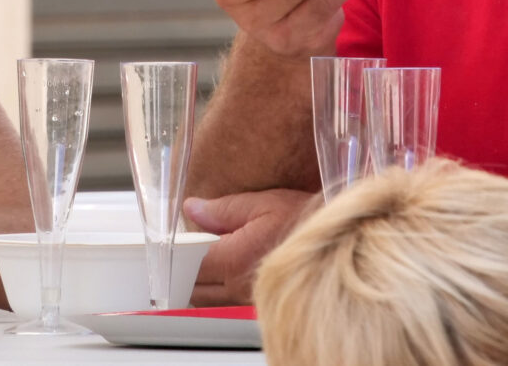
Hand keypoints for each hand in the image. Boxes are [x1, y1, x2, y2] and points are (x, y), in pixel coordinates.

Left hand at [182, 188, 312, 304]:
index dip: (177, 253)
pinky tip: (221, 270)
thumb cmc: (302, 220)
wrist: (333, 243)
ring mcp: (245, 298)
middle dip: (183, 270)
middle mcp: (236, 285)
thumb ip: (222, 209)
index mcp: (234, 258)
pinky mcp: (254, 302)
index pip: (189, 264)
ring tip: (202, 258)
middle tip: (185, 249)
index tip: (174, 240)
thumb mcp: (262, 203)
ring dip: (197, 282)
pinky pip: (222, 302)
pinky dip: (213, 289)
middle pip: (192, 287)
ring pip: (205, 299)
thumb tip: (192, 208)